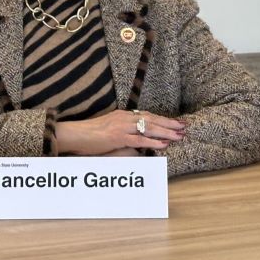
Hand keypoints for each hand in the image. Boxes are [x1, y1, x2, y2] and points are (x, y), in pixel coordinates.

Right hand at [55, 110, 184, 155]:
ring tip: (179, 135)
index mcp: (123, 115)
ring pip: (149, 128)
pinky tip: (164, 144)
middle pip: (152, 119)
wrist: (75, 134)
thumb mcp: (110, 129)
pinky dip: (153, 142)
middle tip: (184, 127)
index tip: (176, 122)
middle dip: (169, 123)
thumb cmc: (90, 135)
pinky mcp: (118, 137)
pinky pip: (139, 140)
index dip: (163, 119)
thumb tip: (137, 139)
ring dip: (166, 132)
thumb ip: (124, 132)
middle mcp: (125, 118)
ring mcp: (122, 127)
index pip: (147, 115)